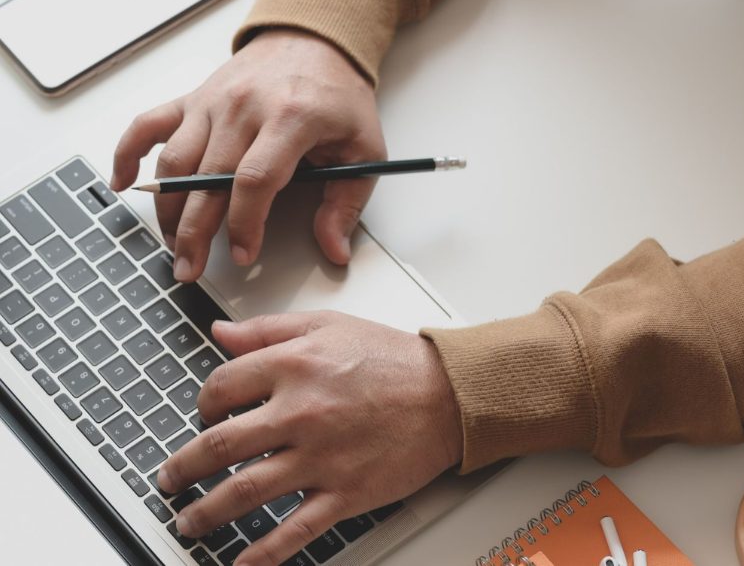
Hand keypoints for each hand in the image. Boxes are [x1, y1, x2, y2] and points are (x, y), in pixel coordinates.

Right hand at [110, 29, 386, 278]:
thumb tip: (334, 250)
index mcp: (291, 119)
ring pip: (175, 160)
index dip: (244, 224)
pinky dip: (127, 152)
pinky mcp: (193, 98)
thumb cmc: (338, 98)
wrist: (314, 41)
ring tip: (173, 244)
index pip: (255, 180)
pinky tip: (122, 183)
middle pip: (207, 178)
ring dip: (167, 208)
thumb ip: (347, 202)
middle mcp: (244, 108)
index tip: (243, 255)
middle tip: (190, 269)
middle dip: (195, 232)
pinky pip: (148, 124)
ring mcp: (212, 102)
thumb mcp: (364, 148)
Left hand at [156, 312, 462, 564]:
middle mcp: (301, 413)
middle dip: (182, 467)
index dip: (202, 403)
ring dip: (206, 511)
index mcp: (294, 366)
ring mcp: (322, 458)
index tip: (202, 415)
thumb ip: (269, 329)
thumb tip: (220, 333)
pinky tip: (240, 561)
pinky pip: (294, 530)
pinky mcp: (345, 492)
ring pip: (245, 491)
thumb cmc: (394, 358)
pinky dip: (262, 552)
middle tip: (169, 478)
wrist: (450, 394)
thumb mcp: (329, 325)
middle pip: (218, 446)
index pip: (221, 387)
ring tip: (188, 521)